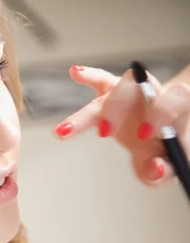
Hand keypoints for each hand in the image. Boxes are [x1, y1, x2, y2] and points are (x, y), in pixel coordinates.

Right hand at [52, 65, 189, 186]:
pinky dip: (88, 75)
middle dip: (118, 107)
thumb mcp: (172, 166)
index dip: (160, 113)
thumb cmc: (168, 148)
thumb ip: (165, 170)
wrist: (164, 137)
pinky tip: (75, 72)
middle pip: (139, 87)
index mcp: (178, 109)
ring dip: (88, 111)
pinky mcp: (112, 93)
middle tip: (104, 132)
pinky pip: (101, 79)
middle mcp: (154, 94)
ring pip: (113, 90)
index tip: (145, 135)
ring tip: (65, 131)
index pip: (174, 99)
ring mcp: (131, 92)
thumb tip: (154, 169)